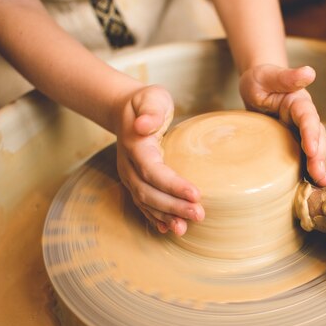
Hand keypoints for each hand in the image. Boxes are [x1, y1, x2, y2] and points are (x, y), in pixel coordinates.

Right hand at [114, 85, 204, 235]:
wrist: (126, 112)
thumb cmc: (146, 103)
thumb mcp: (151, 97)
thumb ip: (150, 110)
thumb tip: (143, 125)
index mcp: (136, 146)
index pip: (153, 171)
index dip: (173, 185)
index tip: (196, 194)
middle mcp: (129, 165)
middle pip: (149, 192)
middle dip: (174, 206)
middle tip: (199, 215)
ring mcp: (129, 176)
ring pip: (146, 202)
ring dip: (166, 216)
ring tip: (185, 228)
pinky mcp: (135, 182)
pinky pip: (143, 204)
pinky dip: (155, 218)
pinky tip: (169, 229)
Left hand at [239, 64, 325, 185]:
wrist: (257, 88)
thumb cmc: (260, 81)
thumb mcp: (268, 76)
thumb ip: (287, 76)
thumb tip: (310, 72)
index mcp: (299, 103)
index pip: (308, 118)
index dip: (311, 133)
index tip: (312, 149)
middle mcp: (305, 119)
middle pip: (317, 137)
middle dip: (319, 156)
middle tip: (319, 174)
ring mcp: (301, 133)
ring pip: (316, 150)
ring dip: (319, 166)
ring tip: (322, 182)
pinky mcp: (295, 144)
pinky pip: (306, 158)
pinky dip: (311, 171)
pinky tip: (315, 185)